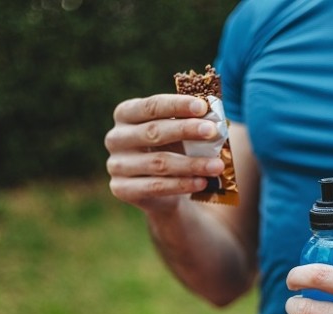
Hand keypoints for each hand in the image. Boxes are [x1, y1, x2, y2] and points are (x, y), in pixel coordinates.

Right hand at [105, 94, 225, 213]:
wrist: (163, 189)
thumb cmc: (172, 149)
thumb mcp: (179, 132)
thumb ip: (190, 122)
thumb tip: (215, 116)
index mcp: (126, 114)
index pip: (151, 106)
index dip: (177, 105)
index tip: (203, 107)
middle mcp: (115, 138)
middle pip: (153, 131)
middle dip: (185, 130)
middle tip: (213, 131)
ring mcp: (116, 165)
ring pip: (158, 163)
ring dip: (191, 164)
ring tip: (217, 165)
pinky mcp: (121, 189)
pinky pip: (156, 187)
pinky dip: (182, 184)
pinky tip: (202, 182)